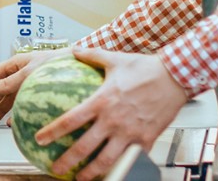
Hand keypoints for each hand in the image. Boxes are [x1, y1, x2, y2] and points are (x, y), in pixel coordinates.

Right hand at [0, 49, 64, 124]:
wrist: (79, 63)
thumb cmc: (56, 60)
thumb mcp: (28, 72)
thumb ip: (8, 82)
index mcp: (15, 64)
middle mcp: (20, 74)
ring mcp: (27, 84)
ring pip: (8, 99)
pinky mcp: (36, 94)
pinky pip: (20, 105)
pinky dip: (13, 114)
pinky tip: (10, 123)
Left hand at [38, 48, 189, 179]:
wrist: (177, 76)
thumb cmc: (147, 68)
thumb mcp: (115, 59)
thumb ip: (92, 56)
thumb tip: (75, 50)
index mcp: (101, 101)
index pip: (70, 120)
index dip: (52, 132)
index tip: (40, 139)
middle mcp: (113, 120)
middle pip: (84, 147)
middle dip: (67, 161)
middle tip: (56, 169)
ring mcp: (130, 132)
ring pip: (106, 160)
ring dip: (91, 172)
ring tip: (81, 179)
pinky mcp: (146, 139)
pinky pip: (132, 159)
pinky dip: (122, 168)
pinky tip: (115, 172)